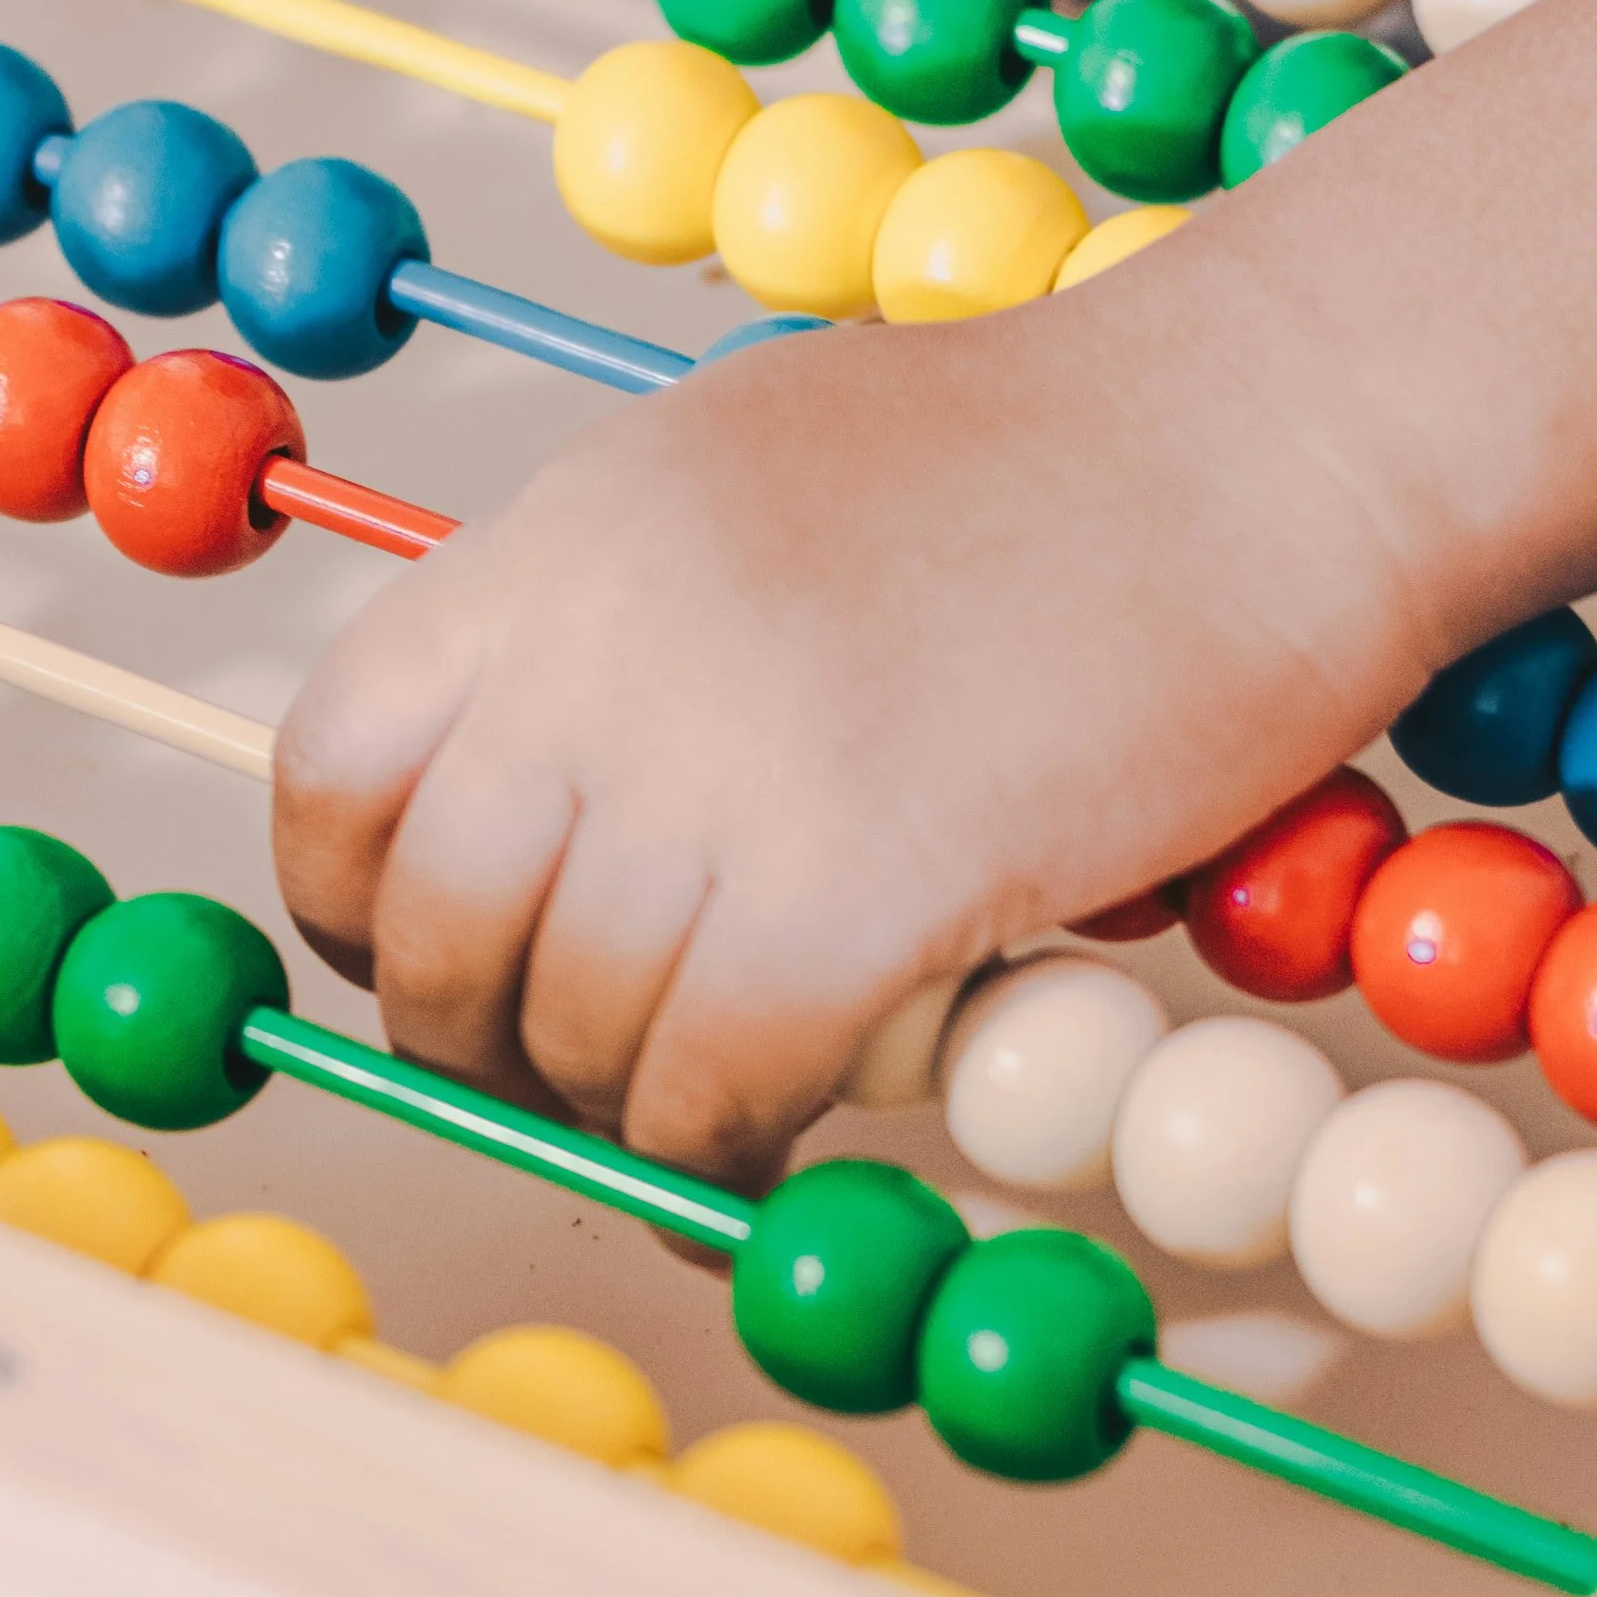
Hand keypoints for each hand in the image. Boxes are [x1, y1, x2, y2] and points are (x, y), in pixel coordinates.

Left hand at [274, 271, 1433, 1199]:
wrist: (1265, 434)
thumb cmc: (1048, 453)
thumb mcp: (742, 468)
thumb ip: (616, 620)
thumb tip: (538, 806)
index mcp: (553, 538)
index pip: (331, 764)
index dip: (354, 904)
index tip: (420, 964)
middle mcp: (593, 646)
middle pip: (435, 927)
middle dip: (475, 1044)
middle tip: (552, 1085)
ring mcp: (718, 766)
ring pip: (572, 1031)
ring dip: (615, 1111)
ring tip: (689, 1124)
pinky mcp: (856, 883)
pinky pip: (710, 1087)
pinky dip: (715, 1156)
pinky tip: (759, 1162)